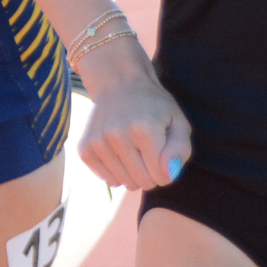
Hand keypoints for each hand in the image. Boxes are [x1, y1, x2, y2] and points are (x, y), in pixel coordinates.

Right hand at [75, 39, 192, 190]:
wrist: (118, 83)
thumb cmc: (154, 106)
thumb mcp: (178, 121)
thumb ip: (181, 149)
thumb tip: (168, 175)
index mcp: (145, 129)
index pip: (162, 176)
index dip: (167, 168)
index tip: (163, 152)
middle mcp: (118, 136)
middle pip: (143, 182)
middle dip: (151, 173)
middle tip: (149, 151)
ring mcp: (98, 142)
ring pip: (125, 183)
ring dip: (133, 173)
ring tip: (134, 150)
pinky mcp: (85, 148)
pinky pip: (107, 180)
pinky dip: (116, 172)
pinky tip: (119, 153)